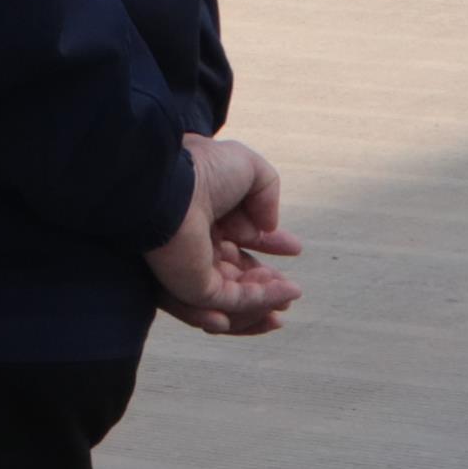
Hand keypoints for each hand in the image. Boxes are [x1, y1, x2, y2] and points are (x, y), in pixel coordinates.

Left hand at [146, 132, 303, 336]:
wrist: (172, 188)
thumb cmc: (202, 170)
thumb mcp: (247, 167)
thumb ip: (266, 192)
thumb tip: (270, 225)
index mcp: (200, 213)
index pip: (237, 236)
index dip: (267, 243)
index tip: (294, 248)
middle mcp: (193, 243)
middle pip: (234, 270)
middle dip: (266, 280)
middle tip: (293, 285)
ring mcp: (191, 267)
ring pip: (235, 292)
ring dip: (266, 297)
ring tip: (291, 295)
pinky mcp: (193, 287)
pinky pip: (233, 301)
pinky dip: (262, 300)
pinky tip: (287, 293)